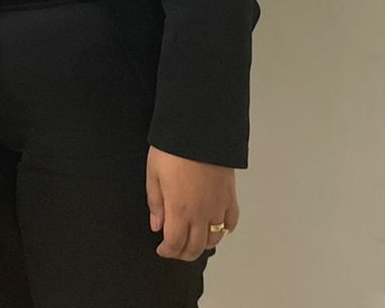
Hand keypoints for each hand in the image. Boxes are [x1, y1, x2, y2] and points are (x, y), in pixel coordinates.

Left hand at [146, 146, 238, 260]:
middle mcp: (201, 213)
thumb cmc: (174, 149)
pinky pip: (231, 222)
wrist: (199, 130)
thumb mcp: (153, 174)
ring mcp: (218, 206)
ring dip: (203, 244)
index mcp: (179, 209)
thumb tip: (157, 225)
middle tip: (175, 249)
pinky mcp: (230, 197)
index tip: (162, 249)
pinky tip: (217, 227)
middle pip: (196, 247)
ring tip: (193, 239)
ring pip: (214, 239)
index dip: (167, 251)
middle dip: (184, 253)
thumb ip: (155, 204)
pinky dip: (225, 229)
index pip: (175, 244)